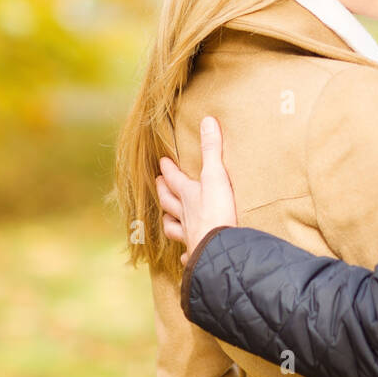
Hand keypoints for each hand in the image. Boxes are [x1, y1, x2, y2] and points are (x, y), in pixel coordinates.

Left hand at [157, 116, 238, 262]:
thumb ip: (212, 149)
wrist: (220, 248)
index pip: (174, 179)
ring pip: (173, 228)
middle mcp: (185, 215)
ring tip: (166, 219)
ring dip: (169, 222)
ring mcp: (189, 236)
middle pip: (169, 202)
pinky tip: (184, 256)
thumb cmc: (217, 211)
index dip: (168, 170)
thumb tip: (207, 120)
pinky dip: (185, 254)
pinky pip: (187, 253)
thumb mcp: (216, 175)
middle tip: (157, 184)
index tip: (161, 162)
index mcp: (189, 195)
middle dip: (163, 192)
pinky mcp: (197, 253)